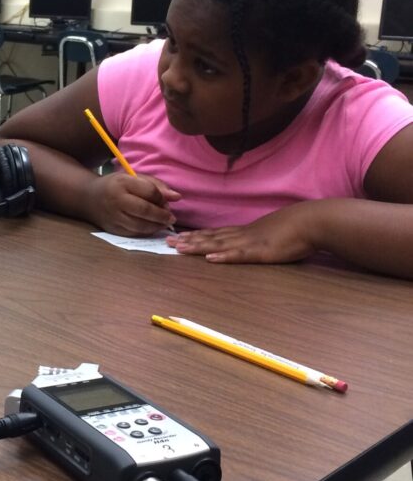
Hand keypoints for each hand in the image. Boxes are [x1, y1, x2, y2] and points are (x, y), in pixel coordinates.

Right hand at [86, 172, 179, 235]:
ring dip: (156, 226)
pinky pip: (134, 233)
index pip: (149, 191)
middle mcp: (116, 201)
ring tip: (163, 223)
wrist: (89, 198)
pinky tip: (152, 227)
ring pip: (140, 226)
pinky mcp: (112, 229)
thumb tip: (177, 197)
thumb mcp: (133, 179)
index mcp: (122, 183)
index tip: (167, 201)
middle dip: (162, 215)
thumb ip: (156, 186)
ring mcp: (113, 217)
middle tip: (171, 217)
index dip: (162, 198)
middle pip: (145, 211)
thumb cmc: (116, 186)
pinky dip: (146, 232)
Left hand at [166, 205, 317, 264]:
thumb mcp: (273, 233)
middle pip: (211, 238)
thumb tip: (254, 242)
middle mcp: (243, 235)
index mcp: (246, 232)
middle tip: (167, 242)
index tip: (179, 237)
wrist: (313, 221)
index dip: (197, 236)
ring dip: (198, 247)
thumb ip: (261, 239)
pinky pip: (239, 255)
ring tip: (179, 248)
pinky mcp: (261, 251)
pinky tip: (210, 259)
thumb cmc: (297, 228)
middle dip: (189, 241)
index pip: (216, 234)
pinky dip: (224, 257)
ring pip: (219, 245)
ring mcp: (251, 242)